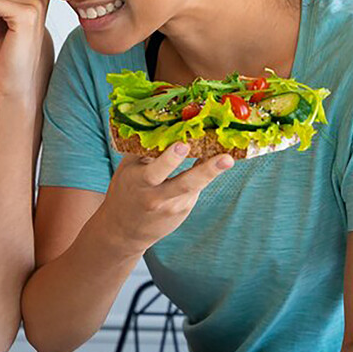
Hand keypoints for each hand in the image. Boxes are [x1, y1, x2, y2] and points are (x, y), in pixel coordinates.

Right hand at [96, 143, 234, 256]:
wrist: (124, 229)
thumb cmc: (126, 189)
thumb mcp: (128, 169)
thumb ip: (143, 150)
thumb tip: (165, 123)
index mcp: (139, 182)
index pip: (155, 170)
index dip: (169, 159)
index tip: (183, 145)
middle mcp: (157, 196)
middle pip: (184, 184)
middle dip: (205, 170)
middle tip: (224, 158)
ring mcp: (173, 205)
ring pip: (195, 186)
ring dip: (212, 172)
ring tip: (228, 159)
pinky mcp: (183, 210)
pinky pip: (196, 188)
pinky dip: (205, 172)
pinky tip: (216, 160)